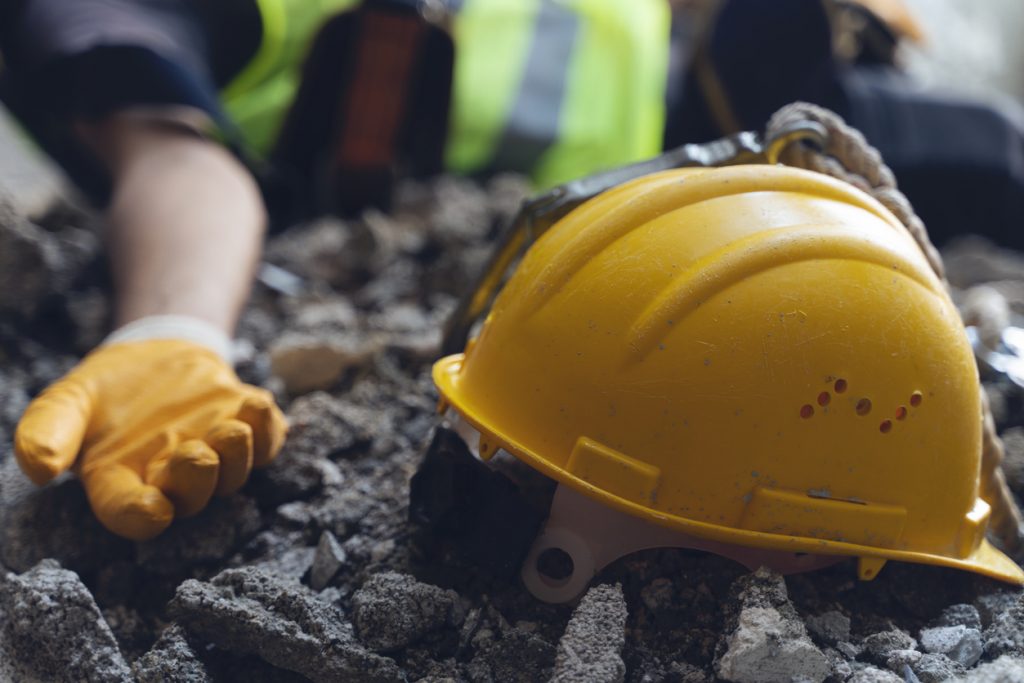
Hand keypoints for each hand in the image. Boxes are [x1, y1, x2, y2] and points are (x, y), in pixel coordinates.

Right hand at [14, 339, 286, 539]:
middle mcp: (172, 479)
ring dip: (236, 457)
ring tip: (232, 431)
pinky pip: (266, 441)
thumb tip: (40, 468)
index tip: (152, 509)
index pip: (129, 511)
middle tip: (196, 455)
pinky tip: (259, 405)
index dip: (140, 516)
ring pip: (232, 474)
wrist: (154, 353)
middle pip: (190, 497)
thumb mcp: (67, 402)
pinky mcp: (245, 430)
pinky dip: (267, 428)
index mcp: (122, 482)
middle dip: (196, 480)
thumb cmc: (107, 390)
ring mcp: (214, 456)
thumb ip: (49, 432)